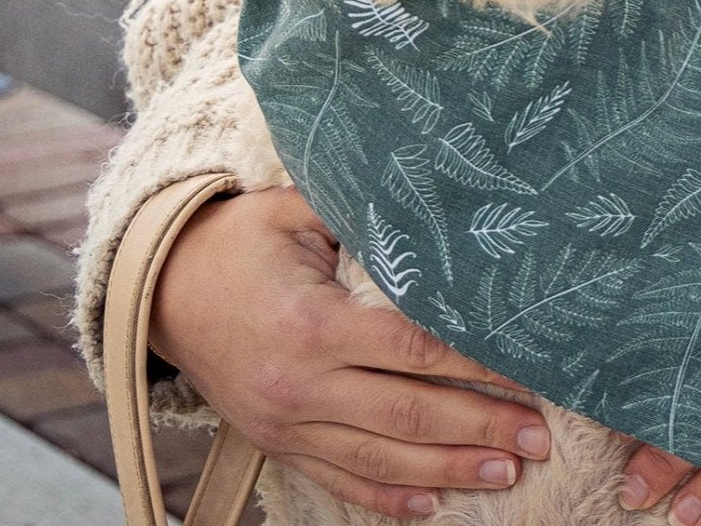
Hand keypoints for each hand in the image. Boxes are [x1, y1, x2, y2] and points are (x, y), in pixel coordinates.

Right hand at [148, 185, 552, 517]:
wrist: (161, 290)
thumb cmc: (240, 241)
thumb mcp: (296, 211)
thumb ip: (363, 216)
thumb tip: (438, 206)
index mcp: (313, 323)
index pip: (412, 349)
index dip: (473, 362)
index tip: (528, 367)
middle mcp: (301, 386)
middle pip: (407, 412)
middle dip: (479, 426)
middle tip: (540, 436)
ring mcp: (287, 424)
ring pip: (381, 457)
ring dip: (448, 468)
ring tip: (508, 471)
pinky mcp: (276, 443)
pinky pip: (338, 479)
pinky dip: (387, 497)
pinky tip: (432, 506)